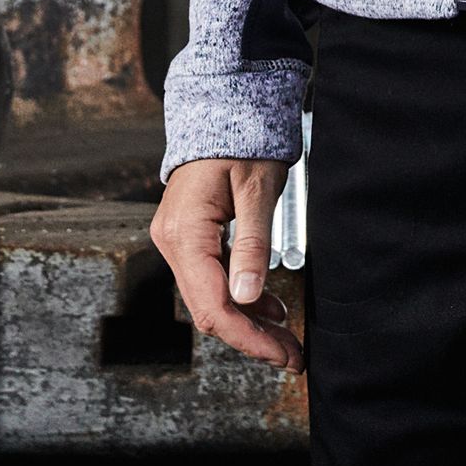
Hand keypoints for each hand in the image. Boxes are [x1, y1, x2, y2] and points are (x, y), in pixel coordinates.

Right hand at [149, 156, 301, 368]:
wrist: (221, 108)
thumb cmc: (242, 141)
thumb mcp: (257, 191)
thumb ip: (252, 244)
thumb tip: (249, 298)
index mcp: (185, 233)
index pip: (213, 305)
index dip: (249, 338)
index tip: (284, 355)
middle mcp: (171, 242)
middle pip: (209, 309)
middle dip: (252, 338)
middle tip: (293, 356)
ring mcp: (176, 241)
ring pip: (210, 299)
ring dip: (248, 322)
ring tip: (287, 338)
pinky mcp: (188, 238)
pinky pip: (210, 280)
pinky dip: (240, 298)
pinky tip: (269, 308)